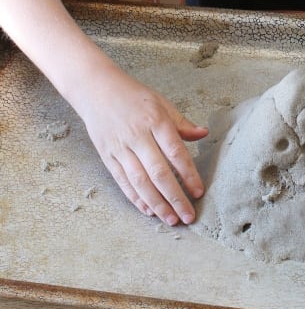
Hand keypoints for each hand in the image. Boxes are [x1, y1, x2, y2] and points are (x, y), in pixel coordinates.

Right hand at [77, 68, 207, 225]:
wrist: (96, 89)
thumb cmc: (133, 96)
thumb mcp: (160, 102)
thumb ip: (181, 123)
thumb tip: (203, 134)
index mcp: (155, 121)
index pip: (175, 153)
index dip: (188, 174)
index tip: (198, 191)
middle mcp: (137, 136)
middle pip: (158, 173)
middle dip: (175, 197)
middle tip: (188, 216)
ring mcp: (120, 148)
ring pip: (140, 182)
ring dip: (157, 204)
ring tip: (171, 219)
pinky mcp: (108, 157)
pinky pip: (123, 182)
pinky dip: (135, 198)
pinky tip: (148, 210)